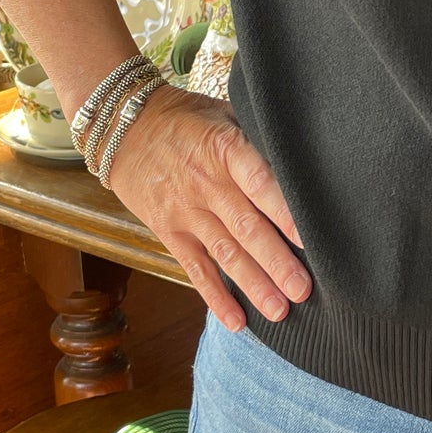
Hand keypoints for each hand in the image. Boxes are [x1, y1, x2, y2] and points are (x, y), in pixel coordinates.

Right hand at [105, 83, 310, 330]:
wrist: (122, 126)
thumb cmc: (185, 118)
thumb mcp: (224, 112)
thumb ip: (256, 139)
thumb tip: (299, 165)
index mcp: (225, 148)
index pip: (259, 182)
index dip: (284, 212)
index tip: (310, 239)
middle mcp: (206, 183)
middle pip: (246, 227)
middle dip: (277, 261)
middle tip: (303, 290)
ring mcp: (185, 211)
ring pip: (225, 253)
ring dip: (253, 285)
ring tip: (280, 311)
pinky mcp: (169, 231)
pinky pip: (195, 268)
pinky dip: (215, 296)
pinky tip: (236, 320)